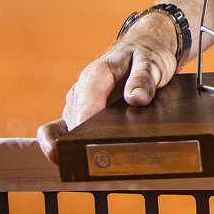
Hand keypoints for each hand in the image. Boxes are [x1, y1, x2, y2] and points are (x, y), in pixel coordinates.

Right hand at [36, 12, 180, 162]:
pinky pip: (60, 131)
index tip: (88, 143)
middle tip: (90, 163)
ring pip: (62, 130)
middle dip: (76, 143)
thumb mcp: (152, 62)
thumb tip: (136, 98)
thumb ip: (143, 79)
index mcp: (96, 75)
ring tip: (87, 167)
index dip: (83, 126)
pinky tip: (76, 160)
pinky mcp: (79, 115)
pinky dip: (63, 145)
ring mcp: (78, 104)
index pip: (84, 105)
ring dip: (70, 147)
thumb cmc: (146, 54)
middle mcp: (81, 91)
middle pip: (70, 123)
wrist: (145, 47)